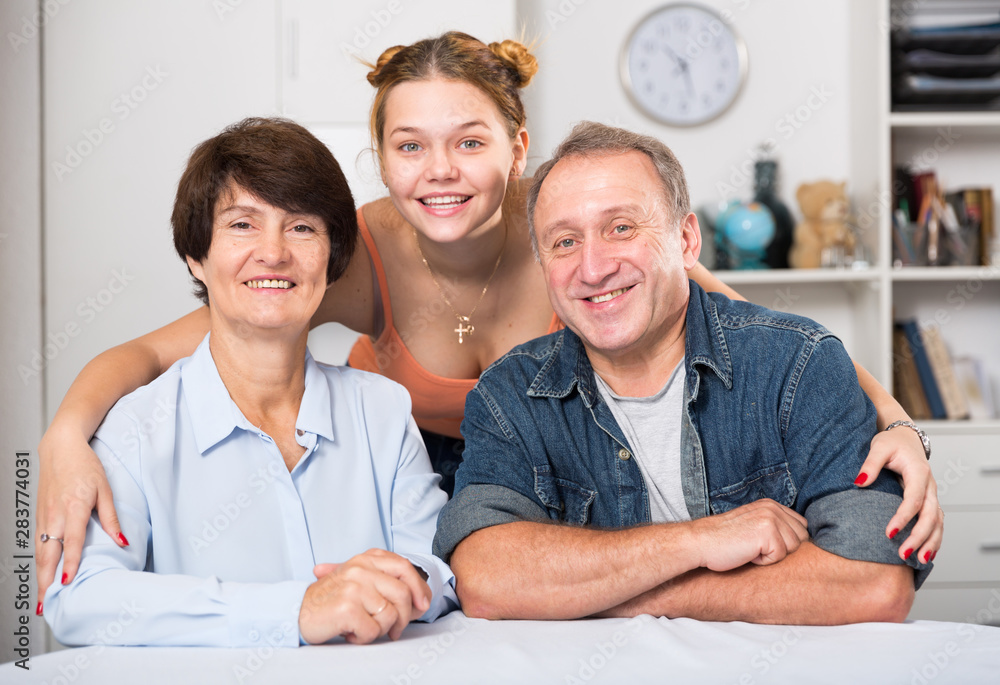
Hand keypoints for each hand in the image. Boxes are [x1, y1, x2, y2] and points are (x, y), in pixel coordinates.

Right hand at [36, 428, 124, 603]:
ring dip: (40, 576)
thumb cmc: (85, 466)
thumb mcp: (105, 489)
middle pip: (48, 554)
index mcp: (73, 507)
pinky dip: (39, 562)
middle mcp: (55, 515)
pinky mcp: (40, 517)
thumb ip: (111, 517)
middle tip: (48, 603)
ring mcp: (44, 517)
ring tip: (43, 597)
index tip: (68, 582)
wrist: (61, 449)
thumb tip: (122, 541)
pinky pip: (39, 544)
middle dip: (46, 581)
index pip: (71, 541)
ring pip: (40, 552)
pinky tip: (42, 574)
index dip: (70, 563)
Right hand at [299, 549, 431, 644]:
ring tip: (364, 629)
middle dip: (404, 617)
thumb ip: (386, 583)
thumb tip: (421, 599)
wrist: (296, 610)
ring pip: (390, 614)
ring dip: (382, 630)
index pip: (404, 567)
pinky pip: (373, 631)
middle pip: (402, 593)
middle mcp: (360, 568)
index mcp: (366, 559)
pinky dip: (364, 638)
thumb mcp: (358, 580)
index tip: (422, 605)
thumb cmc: (331, 599)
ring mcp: (354, 587)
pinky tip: (350, 633)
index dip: (418, 587)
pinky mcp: (347, 608)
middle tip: (395, 630)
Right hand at [689, 499, 808, 571]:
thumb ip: (775, 526)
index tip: (764, 545)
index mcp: (771, 504)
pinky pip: (779, 557)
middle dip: (782, 549)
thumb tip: (801, 541)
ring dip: (772, 555)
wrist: (700, 543)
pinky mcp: (767, 533)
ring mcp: (770, 518)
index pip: (801, 526)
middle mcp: (772, 508)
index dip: (787, 542)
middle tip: (755, 548)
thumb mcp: (752, 525)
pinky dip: (763, 561)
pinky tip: (747, 553)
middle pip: (801, 538)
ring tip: (750, 549)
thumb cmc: (723, 541)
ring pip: (792, 548)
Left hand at [856, 428, 941, 563]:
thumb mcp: (879, 447)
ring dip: (931, 542)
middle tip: (902, 554)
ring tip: (919, 561)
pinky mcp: (929, 501)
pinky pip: (936, 522)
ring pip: (938, 522)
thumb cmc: (891, 443)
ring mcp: (932, 494)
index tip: (888, 533)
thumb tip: (859, 483)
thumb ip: (870, 464)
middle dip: (918, 537)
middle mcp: (930, 486)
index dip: (903, 517)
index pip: (914, 500)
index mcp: (919, 473)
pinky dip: (934, 539)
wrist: (906, 438)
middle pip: (930, 516)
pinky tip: (926, 554)